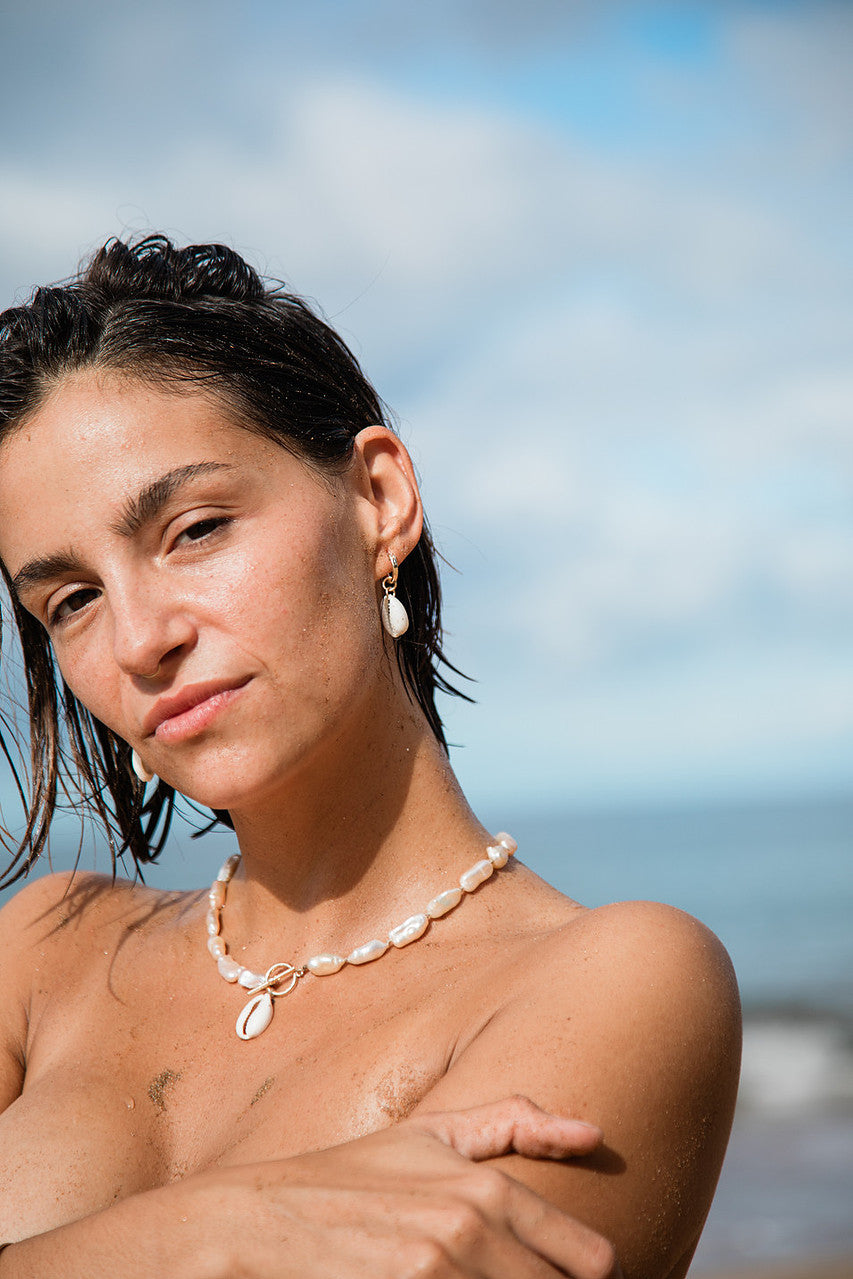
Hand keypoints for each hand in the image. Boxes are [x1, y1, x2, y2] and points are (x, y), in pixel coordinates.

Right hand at [192, 1095, 620, 1277]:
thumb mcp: (424, 1137)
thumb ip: (512, 1122)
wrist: (246, 1229)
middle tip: (487, 1275)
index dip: (580, 1277)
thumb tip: (594, 1133)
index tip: (549, 1275)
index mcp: (490, 1191)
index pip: (592, 1263)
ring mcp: (435, 1276)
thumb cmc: (340, 1182)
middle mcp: (470, 1233)